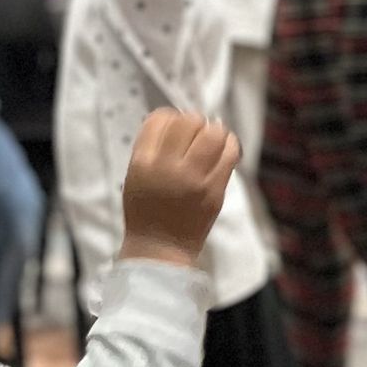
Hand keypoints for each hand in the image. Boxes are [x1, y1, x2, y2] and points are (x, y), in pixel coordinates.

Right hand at [121, 110, 240, 266]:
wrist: (160, 248)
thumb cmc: (146, 209)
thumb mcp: (135, 173)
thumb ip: (152, 147)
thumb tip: (179, 120)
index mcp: (142, 161)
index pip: (160, 118)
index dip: (170, 118)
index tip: (175, 128)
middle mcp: (167, 167)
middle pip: (189, 121)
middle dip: (194, 122)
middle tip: (195, 134)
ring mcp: (194, 179)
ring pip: (213, 133)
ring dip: (214, 131)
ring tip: (211, 140)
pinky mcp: (215, 191)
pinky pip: (230, 154)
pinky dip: (229, 145)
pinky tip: (224, 149)